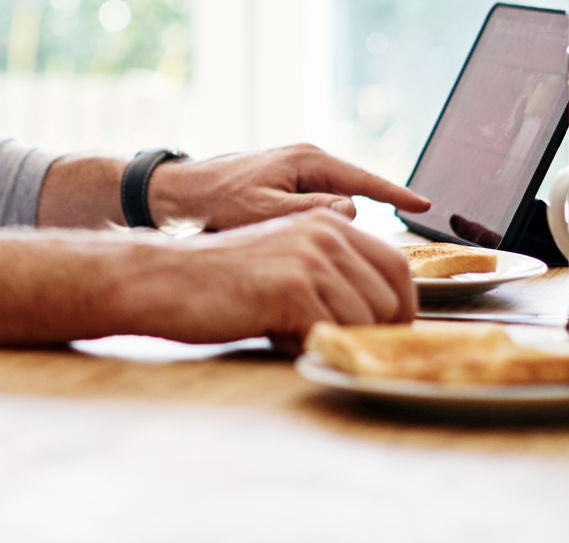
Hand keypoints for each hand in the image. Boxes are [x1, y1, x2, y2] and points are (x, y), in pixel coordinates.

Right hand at [136, 210, 416, 351]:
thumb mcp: (286, 259)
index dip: (402, 306)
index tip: (391, 332)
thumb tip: (382, 313)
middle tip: (335, 341)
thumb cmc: (222, 280)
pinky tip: (278, 334)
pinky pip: (334, 333)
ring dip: (336, 339)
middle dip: (373, 331)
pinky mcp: (293, 287)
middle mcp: (326, 232)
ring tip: (292, 330)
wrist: (166, 278)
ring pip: (367, 320)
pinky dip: (310, 346)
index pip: (398, 265)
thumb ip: (330, 272)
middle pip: (391, 298)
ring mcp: (310, 258)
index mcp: (327, 222)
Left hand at [147, 143, 429, 230]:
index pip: (365, 179)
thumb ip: (311, 211)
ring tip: (336, 257)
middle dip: (366, 221)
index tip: (426, 207)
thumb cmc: (216, 202)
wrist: (177, 193)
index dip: (396, 195)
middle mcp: (306, 161)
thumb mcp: (264, 210)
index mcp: (307, 161)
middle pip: (355, 192)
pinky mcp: (285, 186)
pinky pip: (319, 206)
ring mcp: (296, 172)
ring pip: (336, 204)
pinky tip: (317, 251)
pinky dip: (323, 226)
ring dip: (339, 228)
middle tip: (375, 256)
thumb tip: (354, 212)